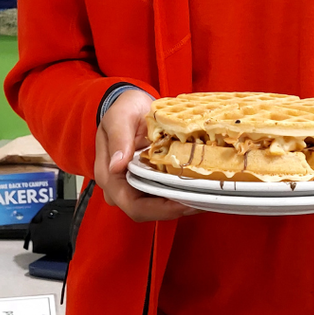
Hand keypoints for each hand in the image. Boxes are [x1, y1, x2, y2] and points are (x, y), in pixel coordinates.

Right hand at [94, 89, 199, 221]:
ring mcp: (135, 183)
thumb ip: (118, 138)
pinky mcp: (149, 178)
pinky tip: (197, 188)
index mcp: (109, 174)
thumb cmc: (124, 109)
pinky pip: (163, 193)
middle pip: (146, 210)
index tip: (182, 202)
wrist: (134, 103)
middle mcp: (121, 184)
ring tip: (204, 197)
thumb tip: (116, 166)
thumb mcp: (119, 116)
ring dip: (180, 204)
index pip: (132, 204)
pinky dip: (180, 193)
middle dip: (173, 209)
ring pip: (156, 205)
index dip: (158, 209)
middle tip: (200, 202)